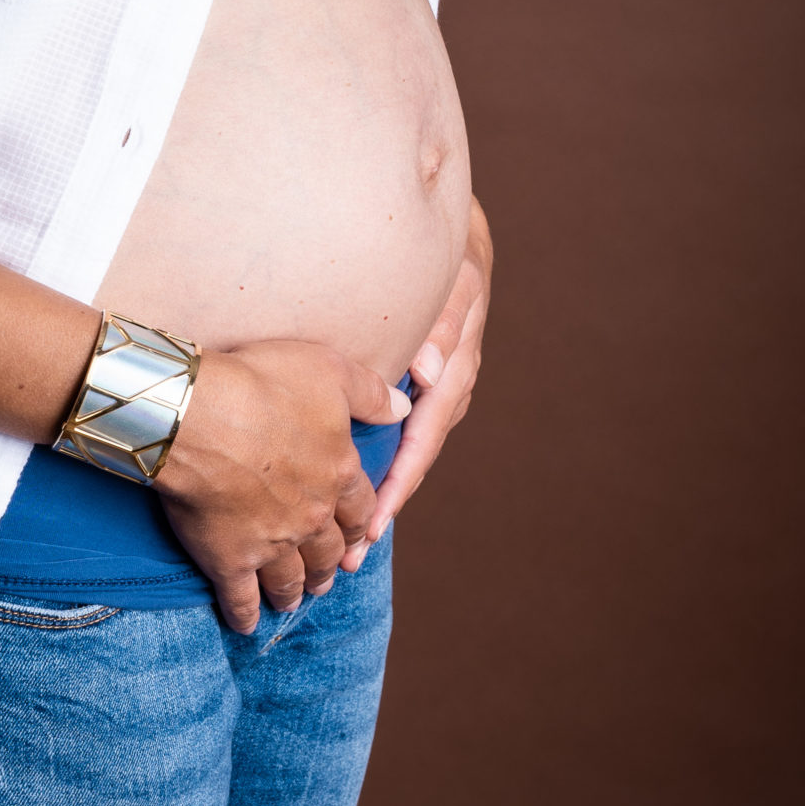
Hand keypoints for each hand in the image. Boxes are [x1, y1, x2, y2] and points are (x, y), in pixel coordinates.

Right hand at [155, 338, 409, 632]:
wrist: (200, 414)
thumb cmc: (263, 383)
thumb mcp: (329, 370)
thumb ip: (372, 392)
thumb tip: (406, 408)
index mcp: (339, 472)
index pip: (360, 506)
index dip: (360, 522)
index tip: (359, 534)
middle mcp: (313, 516)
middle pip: (328, 549)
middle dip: (329, 563)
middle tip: (326, 575)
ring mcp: (272, 543)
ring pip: (291, 578)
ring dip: (295, 590)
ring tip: (294, 598)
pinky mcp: (229, 560)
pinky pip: (241, 598)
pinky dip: (245, 614)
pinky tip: (246, 624)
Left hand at [350, 196, 491, 556]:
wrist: (460, 250)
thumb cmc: (453, 267)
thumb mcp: (455, 289)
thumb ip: (443, 327)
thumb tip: (430, 373)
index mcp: (453, 379)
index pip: (421, 444)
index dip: (395, 489)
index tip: (369, 527)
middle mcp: (444, 396)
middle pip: (410, 463)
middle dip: (380, 509)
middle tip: (348, 555)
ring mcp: (432, 395)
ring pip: (402, 453)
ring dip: (375, 492)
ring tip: (344, 539)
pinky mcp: (416, 389)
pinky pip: (395, 432)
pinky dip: (376, 462)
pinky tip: (349, 485)